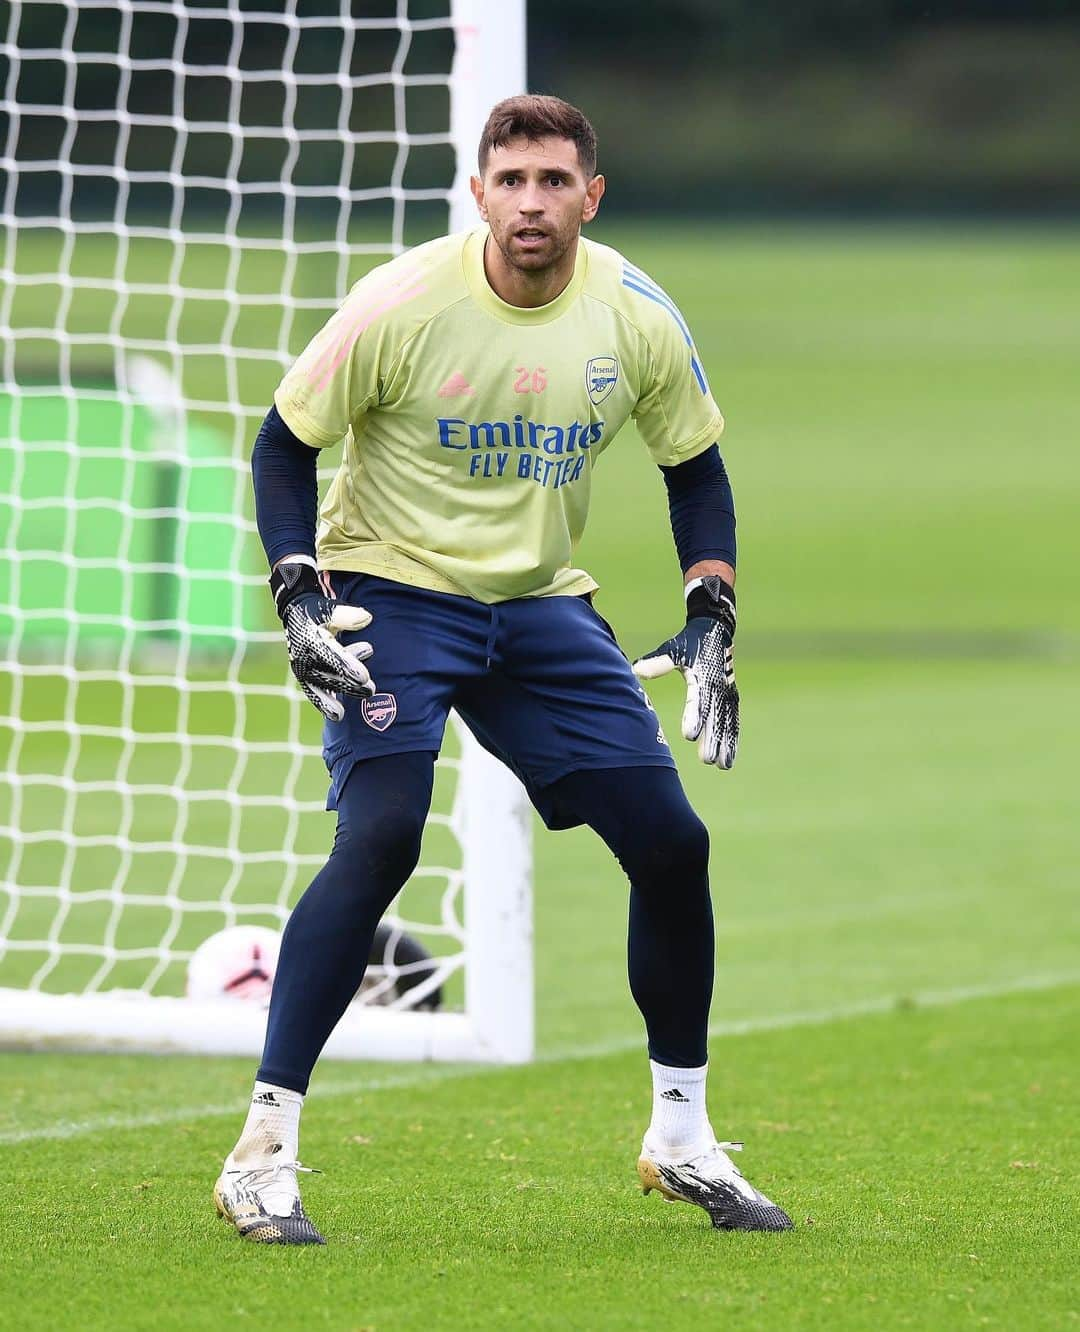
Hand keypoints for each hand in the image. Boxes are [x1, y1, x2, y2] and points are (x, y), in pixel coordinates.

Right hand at [269, 561, 374, 720]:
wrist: (296, 617)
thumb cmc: (317, 613)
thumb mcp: (328, 609)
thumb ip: (346, 615)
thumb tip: (366, 618)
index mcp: (311, 639)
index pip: (331, 655)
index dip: (347, 666)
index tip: (363, 677)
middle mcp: (304, 657)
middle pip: (329, 675)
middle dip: (350, 684)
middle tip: (371, 689)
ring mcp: (303, 670)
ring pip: (323, 686)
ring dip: (343, 692)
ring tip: (366, 694)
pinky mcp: (305, 678)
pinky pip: (314, 693)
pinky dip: (324, 704)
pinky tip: (337, 716)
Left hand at [632, 575, 738, 768]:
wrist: (715, 631)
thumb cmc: (689, 643)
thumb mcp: (673, 649)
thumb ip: (657, 662)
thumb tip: (635, 671)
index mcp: (702, 676)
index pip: (698, 700)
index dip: (694, 718)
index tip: (689, 736)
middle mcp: (718, 686)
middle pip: (715, 717)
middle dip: (712, 739)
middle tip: (706, 760)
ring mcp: (727, 692)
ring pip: (727, 722)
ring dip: (725, 744)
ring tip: (722, 766)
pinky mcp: (731, 696)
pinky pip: (733, 720)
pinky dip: (732, 738)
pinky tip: (730, 757)